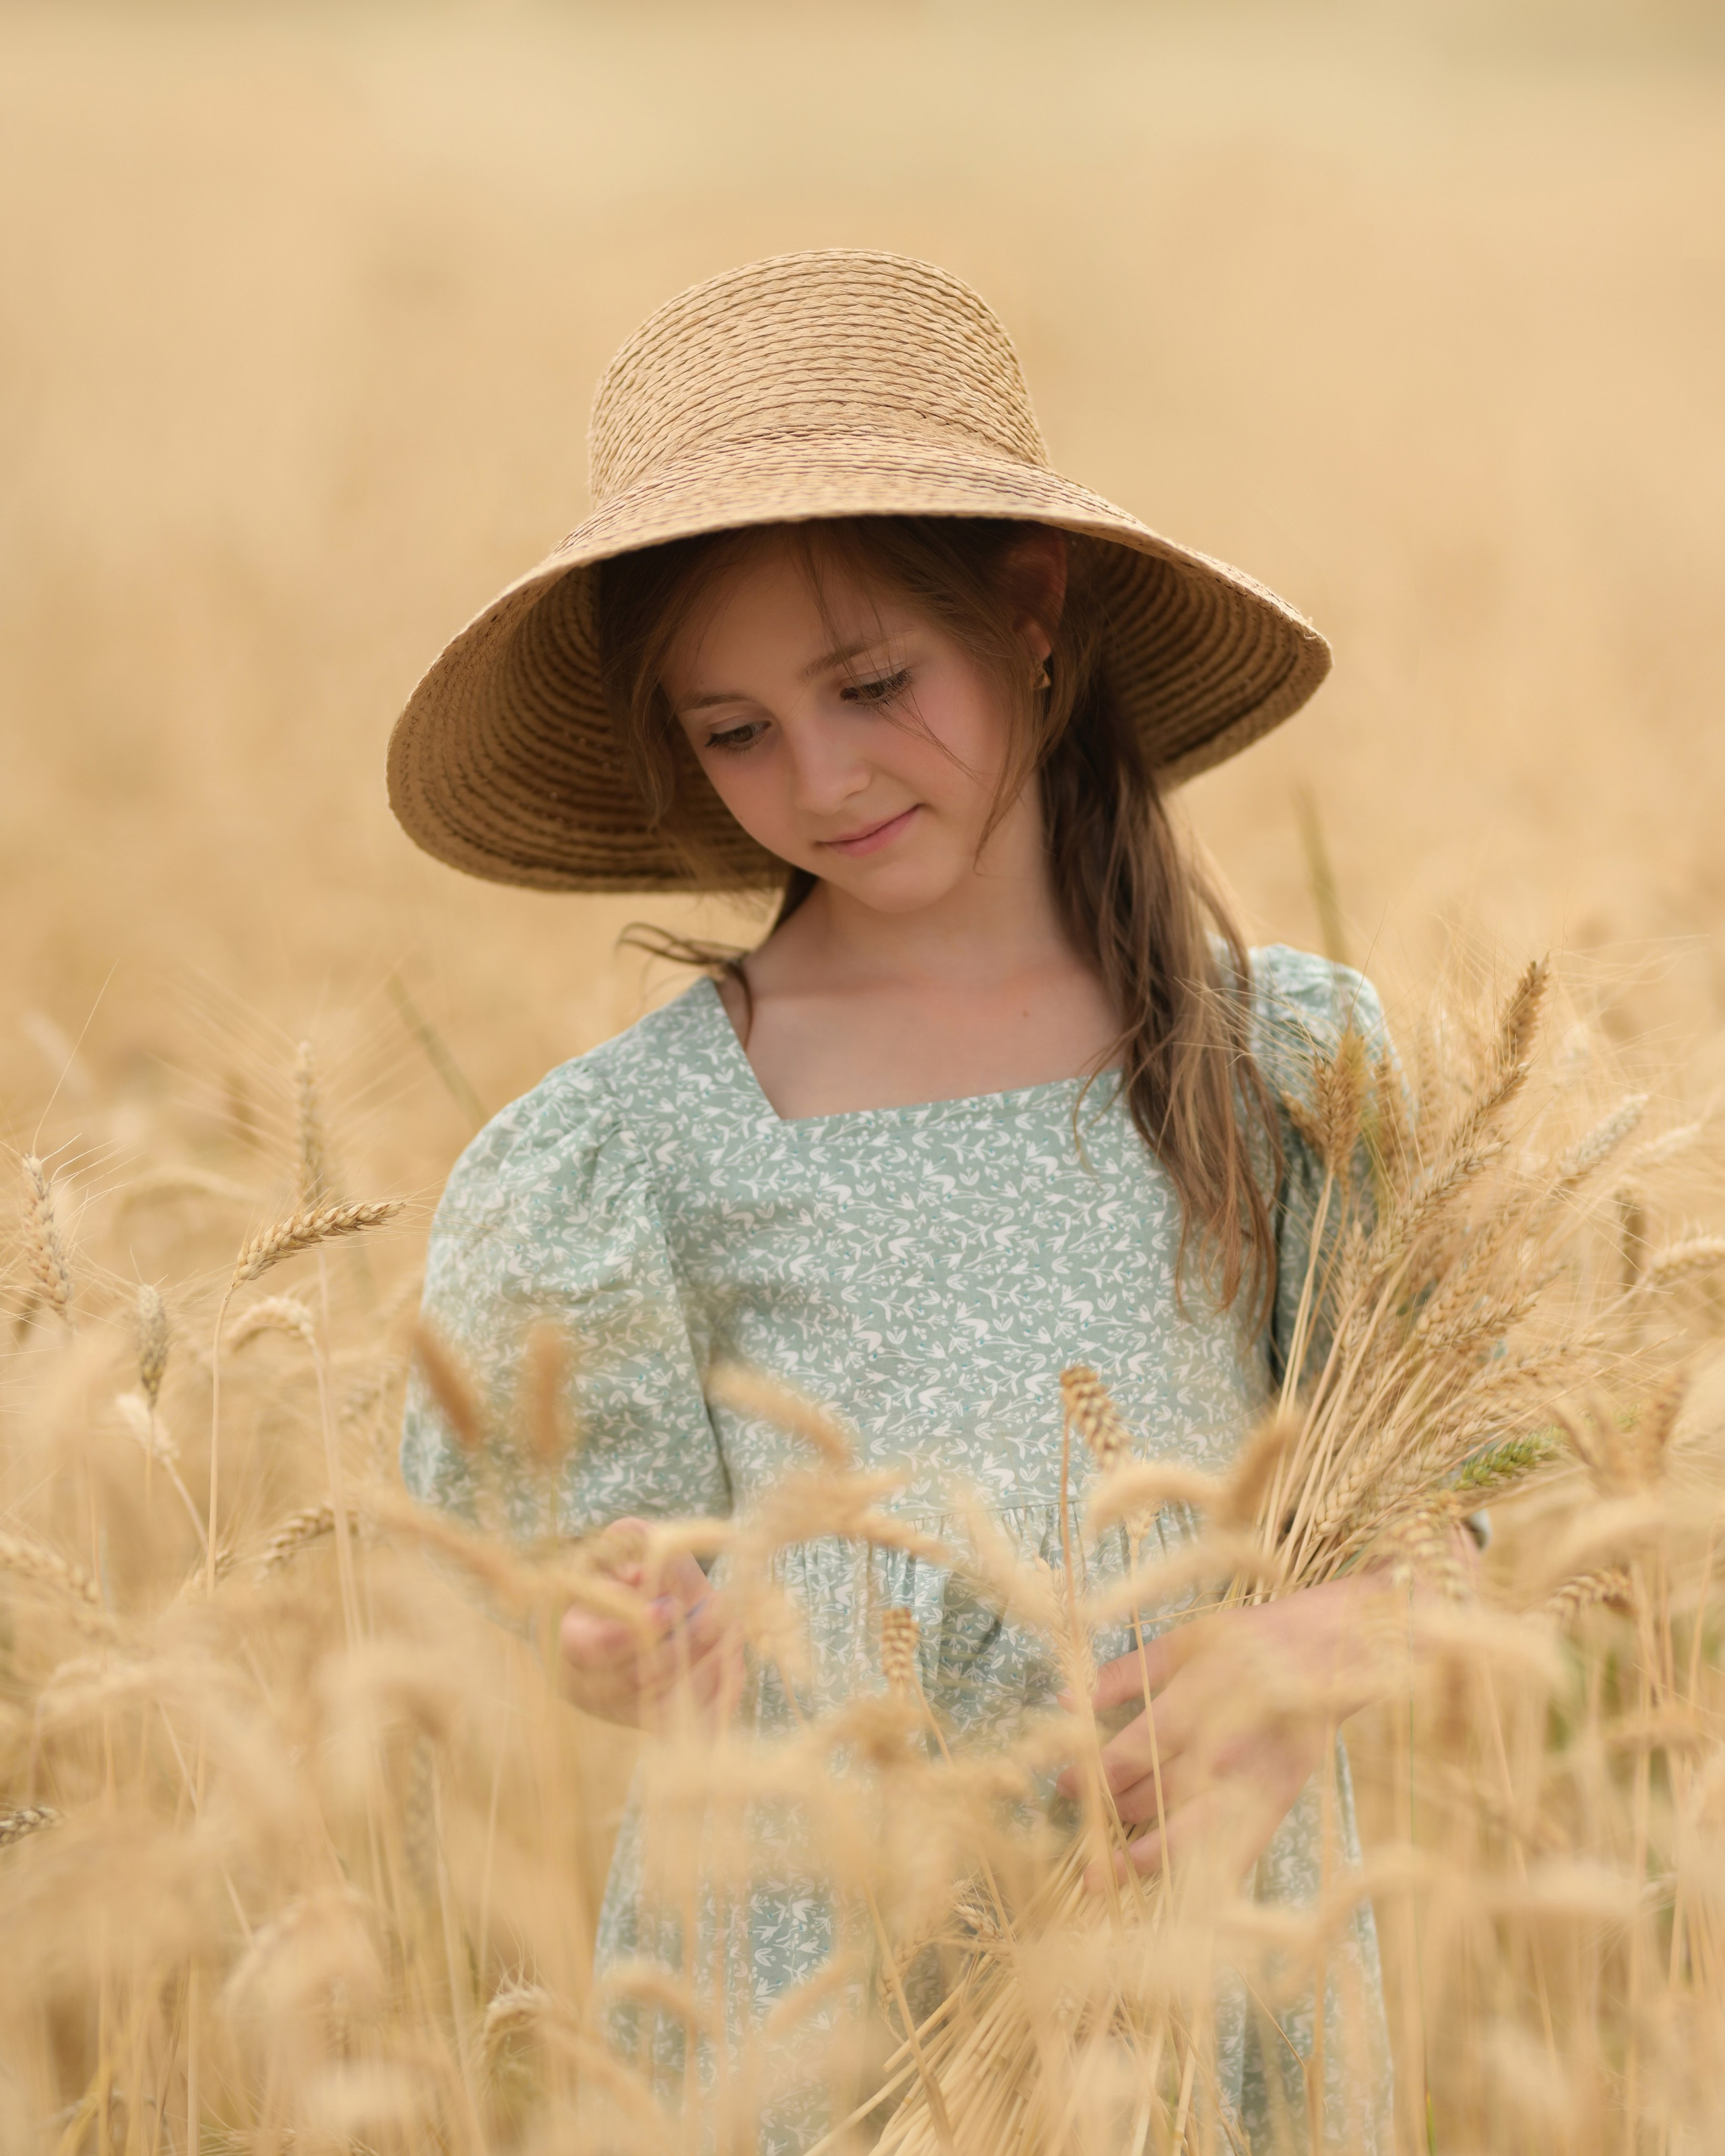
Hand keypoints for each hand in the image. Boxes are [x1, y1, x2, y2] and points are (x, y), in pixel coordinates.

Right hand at [559, 1517, 739, 1729]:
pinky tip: (734, 1661)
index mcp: (572, 1640)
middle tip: (720, 1609)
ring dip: (706, 1667)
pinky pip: (689, 1725)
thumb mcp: (624, 1550)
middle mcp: (590, 1687)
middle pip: (637, 1679)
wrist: (638, 1613)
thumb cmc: (629, 1578)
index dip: (632, 1631)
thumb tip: (640, 1572)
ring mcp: (623, 1713)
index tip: (672, 1606)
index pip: (593, 1647)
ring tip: (734, 1629)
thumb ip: (630, 1543)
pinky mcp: (657, 1727)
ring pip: (667, 1706)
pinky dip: (717, 1696)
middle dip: (684, 1644)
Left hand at [1056, 1578, 1381, 1886]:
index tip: (1064, 1786)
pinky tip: (1172, 1895)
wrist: (1330, 1655)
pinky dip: (1203, 1877)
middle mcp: (1227, 1749)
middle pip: (1156, 1796)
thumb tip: (1066, 1699)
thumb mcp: (1182, 1643)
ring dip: (1143, 1859)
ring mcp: (1254, 1784)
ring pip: (1192, 1835)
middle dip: (1111, 1814)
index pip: (1135, 1751)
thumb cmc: (1248, 1641)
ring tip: (1104, 1875)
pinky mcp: (1278, 1805)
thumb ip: (1123, 1674)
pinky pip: (1236, 1853)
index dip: (1095, 1774)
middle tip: (1079, 1826)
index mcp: (1200, 1700)